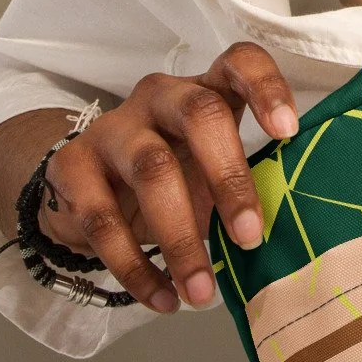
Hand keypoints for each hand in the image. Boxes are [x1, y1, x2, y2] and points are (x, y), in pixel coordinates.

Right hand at [0, 42, 297, 314]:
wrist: (88, 192)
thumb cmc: (176, 177)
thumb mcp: (213, 172)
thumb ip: (249, 185)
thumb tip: (290, 232)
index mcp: (207, 89)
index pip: (240, 63)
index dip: (266, 88)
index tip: (288, 132)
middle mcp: (160, 96)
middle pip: (199, 114)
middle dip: (229, 178)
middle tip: (250, 238)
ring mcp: (113, 127)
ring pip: (152, 170)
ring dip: (180, 238)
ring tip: (202, 293)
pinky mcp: (71, 165)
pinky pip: (102, 218)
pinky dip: (134, 267)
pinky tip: (162, 298)